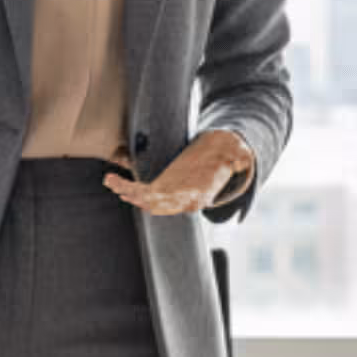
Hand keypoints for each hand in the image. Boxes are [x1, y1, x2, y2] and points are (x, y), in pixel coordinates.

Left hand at [104, 129, 251, 217]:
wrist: (215, 159)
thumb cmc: (224, 157)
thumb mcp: (236, 154)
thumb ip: (239, 155)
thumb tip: (245, 156)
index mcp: (199, 195)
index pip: (183, 201)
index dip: (168, 201)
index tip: (152, 198)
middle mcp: (181, 200)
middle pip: (159, 203)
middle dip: (141, 198)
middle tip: (125, 190)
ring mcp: (168, 196)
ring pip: (144, 199)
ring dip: (128, 192)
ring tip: (111, 182)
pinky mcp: (158, 188)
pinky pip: (139, 191)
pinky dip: (126, 186)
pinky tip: (112, 180)